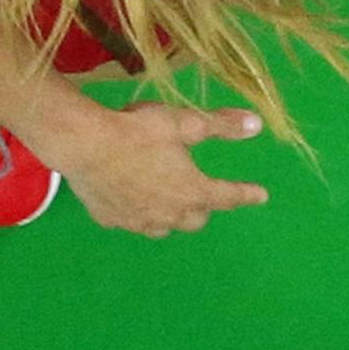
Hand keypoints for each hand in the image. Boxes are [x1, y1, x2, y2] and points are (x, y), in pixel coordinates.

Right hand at [57, 102, 269, 238]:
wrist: (86, 145)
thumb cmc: (140, 131)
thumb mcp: (186, 123)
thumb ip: (221, 126)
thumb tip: (257, 126)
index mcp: (191, 191)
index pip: (227, 197)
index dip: (246, 194)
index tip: (261, 195)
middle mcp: (167, 214)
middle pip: (196, 218)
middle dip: (205, 206)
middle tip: (205, 190)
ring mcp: (137, 221)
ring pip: (165, 227)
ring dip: (174, 215)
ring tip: (171, 198)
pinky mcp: (111, 220)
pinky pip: (134, 221)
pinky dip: (140, 212)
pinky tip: (133, 197)